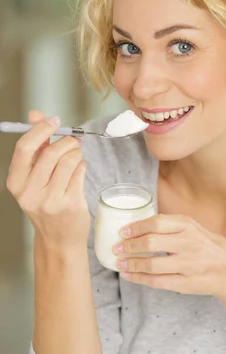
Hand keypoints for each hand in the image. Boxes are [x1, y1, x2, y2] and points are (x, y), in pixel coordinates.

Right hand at [6, 110, 90, 247]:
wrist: (59, 239)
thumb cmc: (47, 204)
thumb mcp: (34, 178)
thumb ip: (36, 146)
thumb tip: (36, 114)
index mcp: (16, 183)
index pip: (24, 148)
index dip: (40, 130)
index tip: (54, 121)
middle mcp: (30, 193)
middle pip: (51, 153)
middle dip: (66, 142)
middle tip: (73, 141)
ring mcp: (51, 200)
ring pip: (69, 160)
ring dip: (76, 153)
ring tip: (76, 157)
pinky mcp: (71, 204)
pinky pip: (80, 172)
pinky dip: (82, 165)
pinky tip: (79, 170)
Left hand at [112, 214, 225, 299]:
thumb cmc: (207, 247)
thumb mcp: (194, 229)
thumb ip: (171, 226)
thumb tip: (137, 226)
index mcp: (189, 226)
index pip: (157, 223)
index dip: (136, 228)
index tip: (122, 232)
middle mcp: (189, 243)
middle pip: (151, 243)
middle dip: (129, 246)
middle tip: (117, 248)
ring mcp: (189, 264)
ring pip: (152, 265)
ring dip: (131, 265)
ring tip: (120, 264)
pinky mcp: (187, 283)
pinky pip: (158, 282)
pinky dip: (140, 279)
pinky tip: (130, 276)